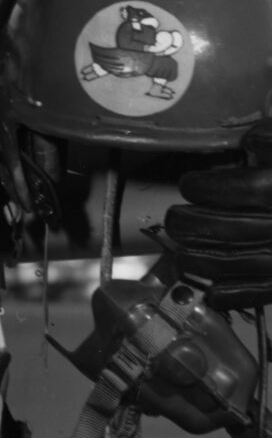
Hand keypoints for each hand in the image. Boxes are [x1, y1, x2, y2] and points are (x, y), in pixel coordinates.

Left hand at [163, 119, 271, 307]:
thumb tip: (248, 142)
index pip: (236, 190)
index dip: (205, 187)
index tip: (190, 183)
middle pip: (226, 230)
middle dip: (190, 225)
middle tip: (175, 218)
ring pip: (237, 264)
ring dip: (200, 261)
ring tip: (182, 253)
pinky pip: (262, 292)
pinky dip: (233, 296)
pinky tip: (213, 293)